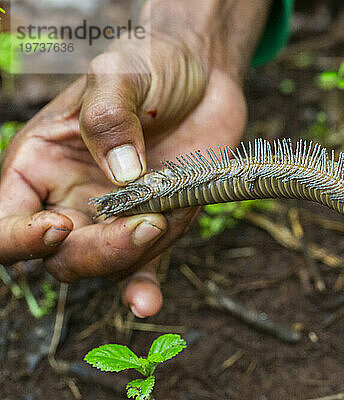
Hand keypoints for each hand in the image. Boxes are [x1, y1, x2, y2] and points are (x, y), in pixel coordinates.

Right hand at [0, 0, 270, 317]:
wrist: (204, 75)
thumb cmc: (151, 65)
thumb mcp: (121, 71)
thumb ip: (109, 118)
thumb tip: (121, 176)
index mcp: (40, 163)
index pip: (5, 220)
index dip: (19, 237)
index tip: (59, 225)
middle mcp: (70, 197)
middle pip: (59, 255)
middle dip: (94, 251)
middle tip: (142, 222)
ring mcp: (114, 217)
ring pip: (102, 266)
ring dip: (128, 258)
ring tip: (161, 219)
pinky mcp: (156, 225)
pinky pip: (143, 268)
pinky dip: (143, 288)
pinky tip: (148, 302)